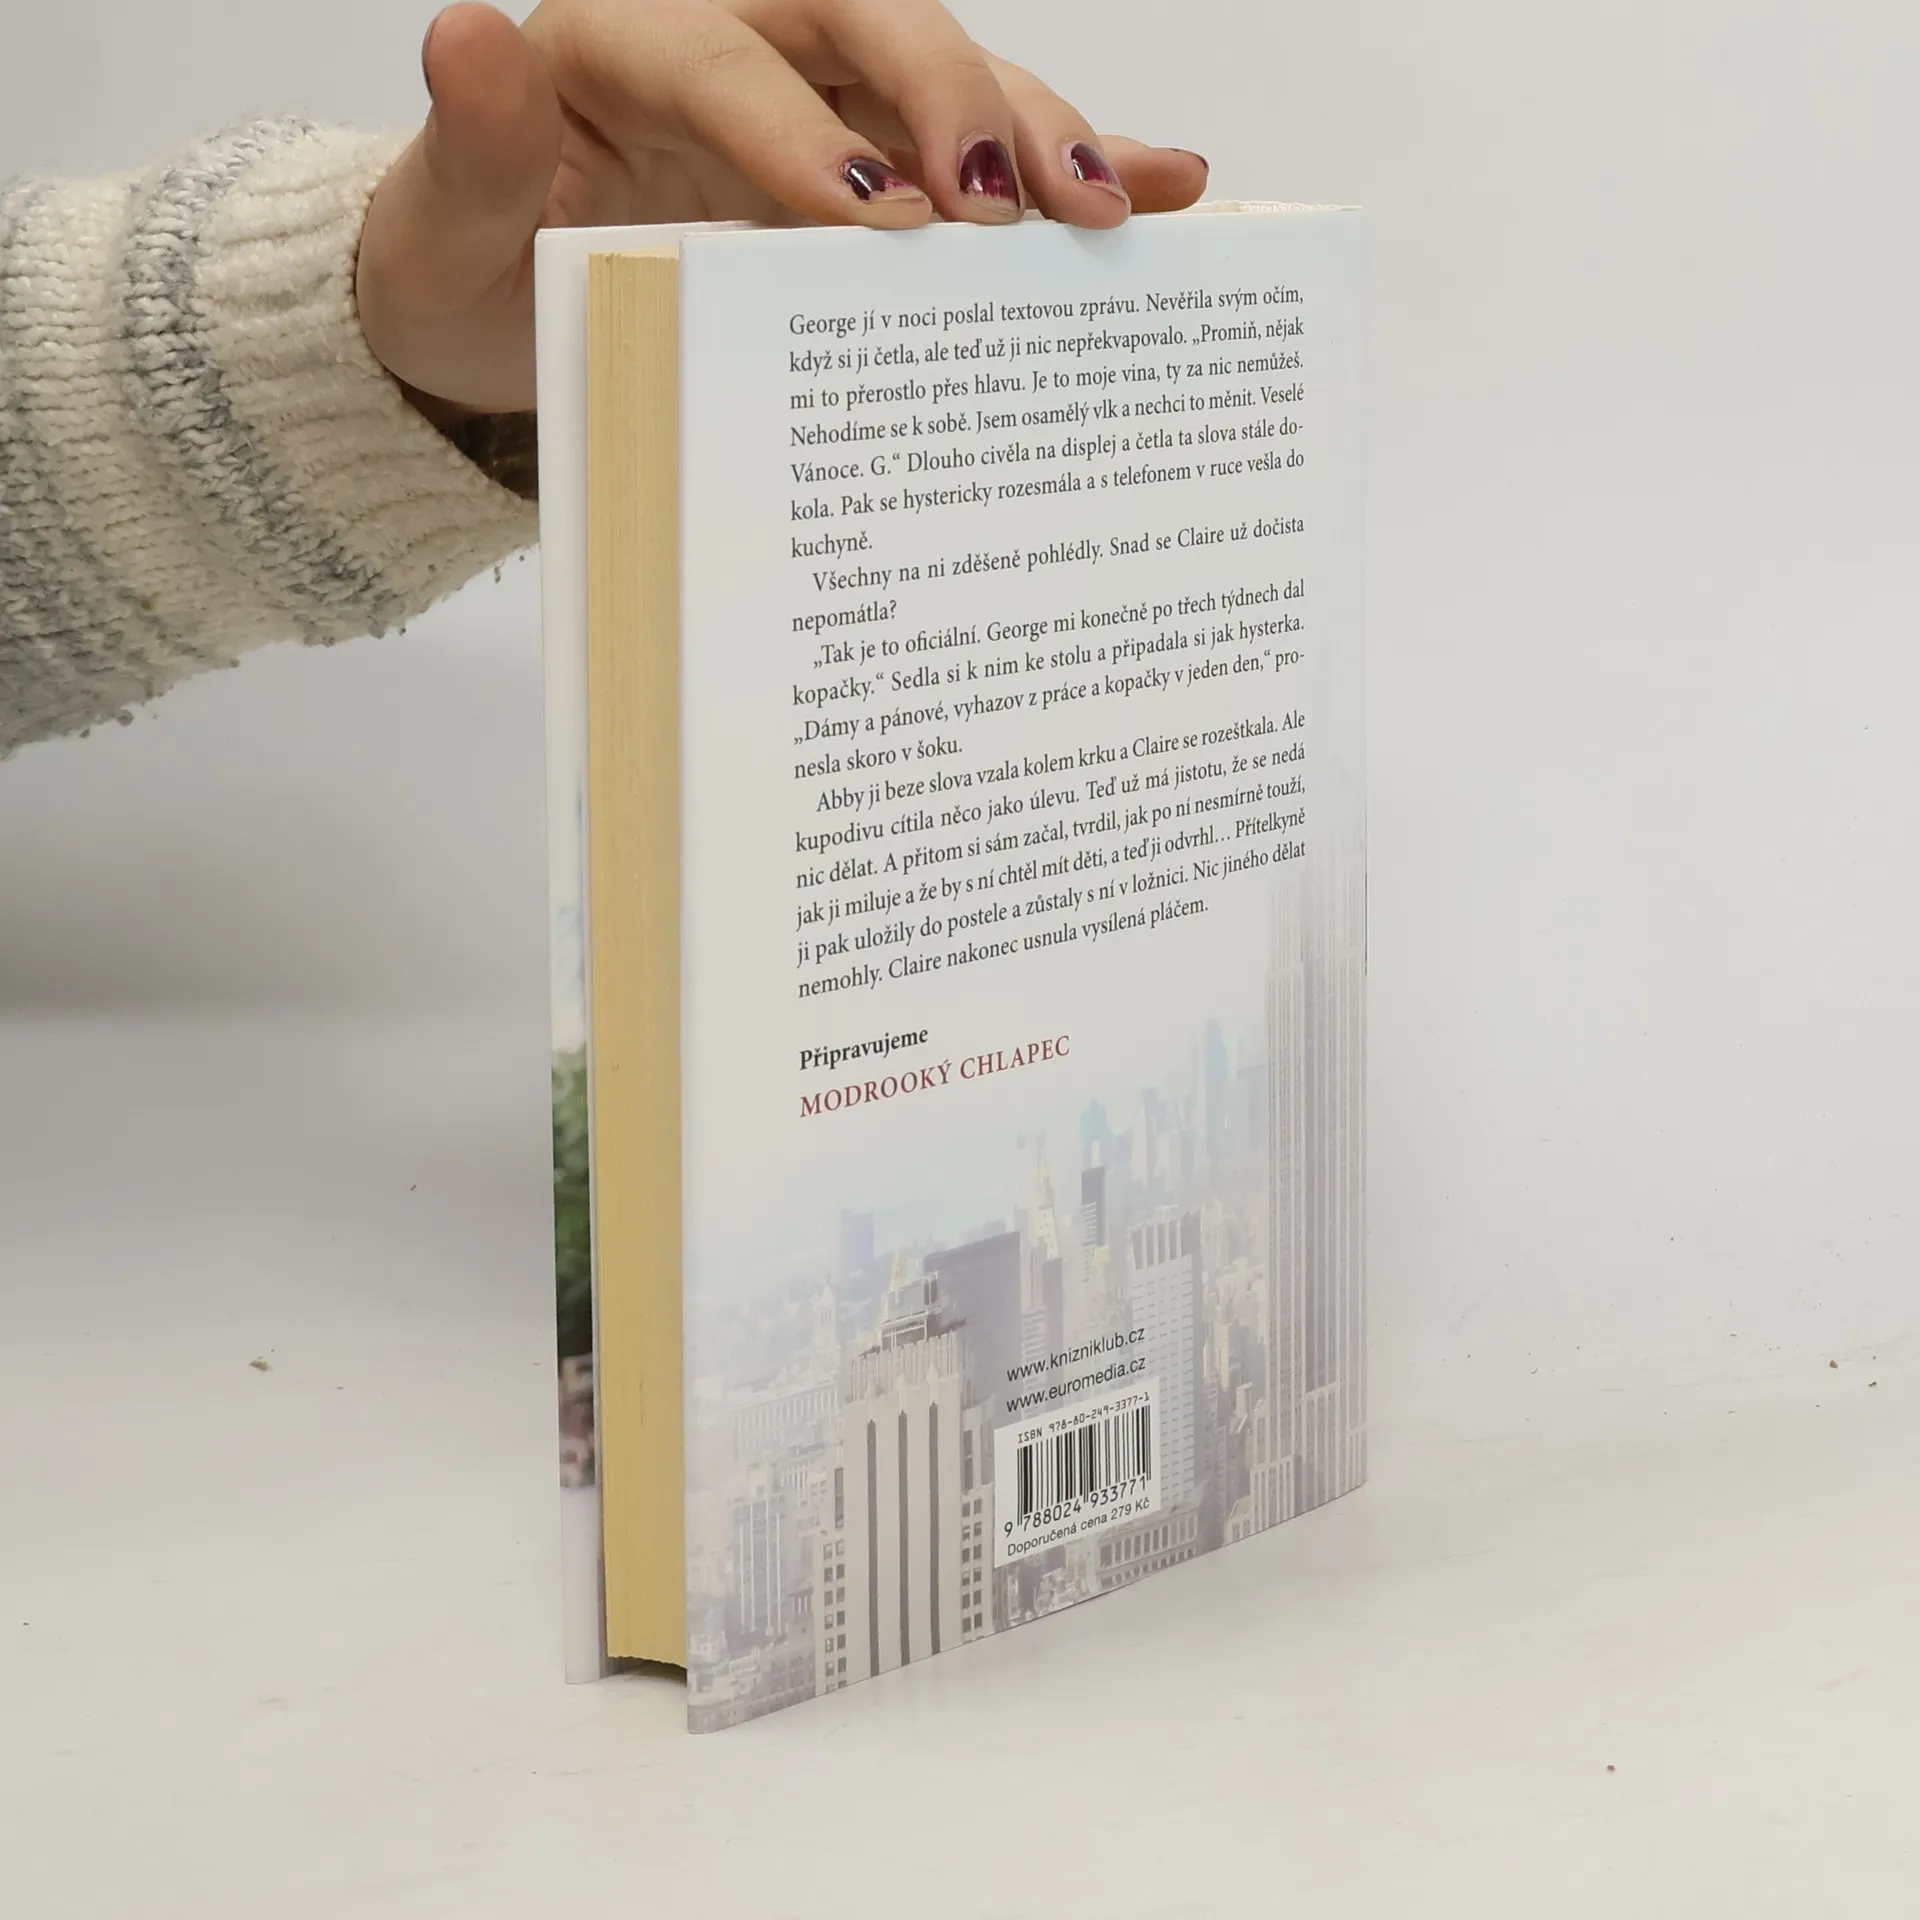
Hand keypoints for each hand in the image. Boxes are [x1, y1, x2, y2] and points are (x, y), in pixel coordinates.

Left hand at [357, 0, 1209, 417]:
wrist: (501, 308)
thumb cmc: (468, 273)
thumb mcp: (438, 234)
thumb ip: (472, 148)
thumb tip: (465, 39)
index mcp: (623, 41)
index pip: (723, 61)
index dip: (796, 129)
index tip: (868, 216)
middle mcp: (737, 42)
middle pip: (868, 25)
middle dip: (952, 103)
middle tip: (1012, 208)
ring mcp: (814, 98)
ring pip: (944, 77)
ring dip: (1034, 133)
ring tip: (1111, 208)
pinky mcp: (869, 158)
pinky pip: (976, 148)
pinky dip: (1064, 158)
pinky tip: (1161, 185)